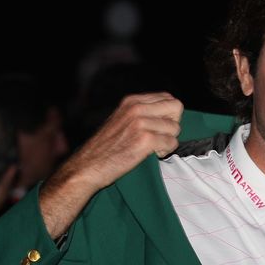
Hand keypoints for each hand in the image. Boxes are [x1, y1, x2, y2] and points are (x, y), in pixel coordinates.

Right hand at [39, 93, 182, 237]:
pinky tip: (152, 154)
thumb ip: (142, 111)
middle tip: (161, 136)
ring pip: (175, 128)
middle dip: (173, 124)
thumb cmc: (107, 147)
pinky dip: (165, 151)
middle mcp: (136, 108)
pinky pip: (171, 143)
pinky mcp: (145, 140)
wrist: (88, 166)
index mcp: (132, 101)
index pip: (168, 98)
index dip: (169, 114)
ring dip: (168, 140)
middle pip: (176, 107)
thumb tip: (169, 112)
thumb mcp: (122, 119)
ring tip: (153, 147)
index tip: (159, 126)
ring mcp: (140, 123)